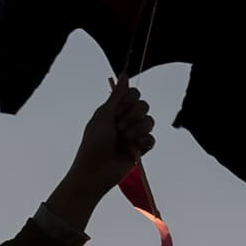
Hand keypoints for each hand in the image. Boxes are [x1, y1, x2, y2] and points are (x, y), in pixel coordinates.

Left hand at [47, 78, 159, 224]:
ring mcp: (133, 135)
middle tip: (119, 128)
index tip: (118, 110)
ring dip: (137, 129)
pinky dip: (143, 142)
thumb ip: (117, 96)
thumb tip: (123, 74)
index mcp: (114, 111)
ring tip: (124, 139)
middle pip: (144, 106)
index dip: (130, 100)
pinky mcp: (140, 149)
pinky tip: (133, 148)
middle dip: (133, 116)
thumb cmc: (94, 143)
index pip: (133, 94)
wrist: (95, 172)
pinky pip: (152, 139)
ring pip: (150, 122)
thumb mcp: (104, 116)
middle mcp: (125, 120)